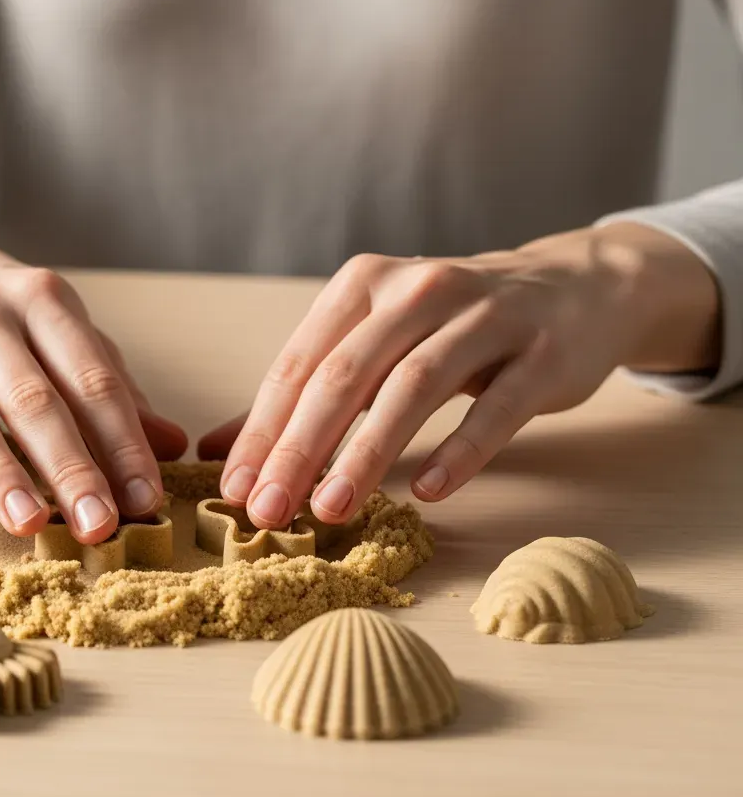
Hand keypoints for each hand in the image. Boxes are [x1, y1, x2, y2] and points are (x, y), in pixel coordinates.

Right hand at [0, 197, 187, 544]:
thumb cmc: (0, 317)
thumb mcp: (60, 335)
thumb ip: (111, 389)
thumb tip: (172, 446)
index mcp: (42, 299)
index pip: (91, 379)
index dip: (121, 442)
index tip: (145, 498)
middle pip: (33, 399)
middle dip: (70, 467)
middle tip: (99, 525)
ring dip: (0, 473)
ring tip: (31, 525)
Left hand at [199, 223, 720, 528]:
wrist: (575, 289)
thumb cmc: (453, 328)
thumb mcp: (376, 342)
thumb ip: (303, 393)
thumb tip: (221, 451)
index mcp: (364, 285)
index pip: (299, 364)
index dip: (263, 430)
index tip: (235, 492)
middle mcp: (418, 290)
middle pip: (345, 375)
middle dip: (299, 448)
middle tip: (268, 511)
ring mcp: (485, 317)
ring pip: (413, 387)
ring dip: (366, 453)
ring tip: (331, 509)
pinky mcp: (542, 352)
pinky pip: (495, 407)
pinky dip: (461, 450)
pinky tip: (430, 491)